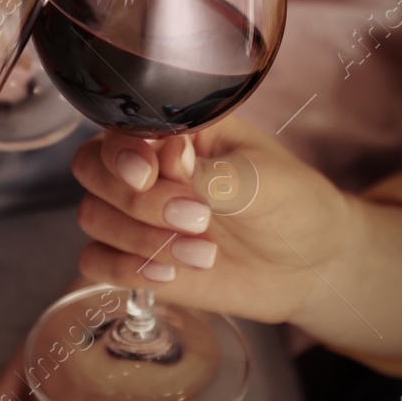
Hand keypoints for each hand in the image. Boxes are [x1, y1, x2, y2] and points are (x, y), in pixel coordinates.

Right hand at [71, 117, 350, 324]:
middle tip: (197, 217)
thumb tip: (171, 153)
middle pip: (90, 169)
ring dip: (142, 237)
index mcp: (176, 132)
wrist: (311, 266)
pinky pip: (96, 261)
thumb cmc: (294, 205)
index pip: (118, 129)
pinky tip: (171, 272)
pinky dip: (126, 268)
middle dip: (136, 201)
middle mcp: (148, 168)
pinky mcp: (138, 258)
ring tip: (205, 250)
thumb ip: (214, 169)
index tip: (150, 175)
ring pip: (92, 216)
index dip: (123, 153)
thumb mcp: (266, 180)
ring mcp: (138, 215)